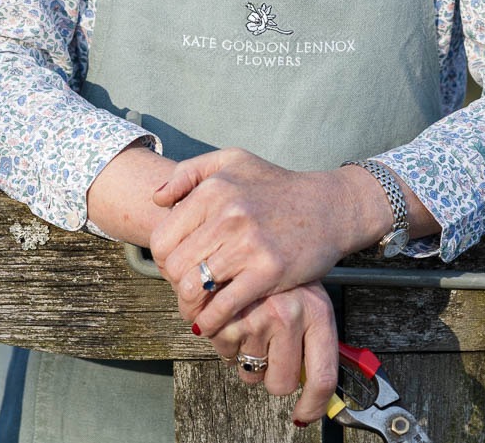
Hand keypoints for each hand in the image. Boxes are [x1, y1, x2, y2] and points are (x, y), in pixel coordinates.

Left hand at [150, 148, 378, 334]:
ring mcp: (248, 244)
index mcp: (214, 189)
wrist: (328, 207)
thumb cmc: (276, 185)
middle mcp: (228, 214)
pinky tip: (211, 323)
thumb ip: (190, 172)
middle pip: (175, 266)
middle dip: (174, 285)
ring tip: (195, 310)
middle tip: (185, 291)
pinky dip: (210, 321)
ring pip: (194, 288)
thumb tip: (157, 200)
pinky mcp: (269, 271)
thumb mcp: (233, 162)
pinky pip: (224, 306)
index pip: (163, 237)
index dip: (162, 260)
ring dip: (189, 307)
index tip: (174, 267)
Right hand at [202, 282, 339, 425]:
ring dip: (247, 357)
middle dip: (273, 377)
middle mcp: (291, 316)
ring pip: (250, 372)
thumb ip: (314, 342)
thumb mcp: (311, 300)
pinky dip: (227, 342)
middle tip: (270, 354)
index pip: (322, 376)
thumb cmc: (284, 275)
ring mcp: (258, 317)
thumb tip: (317, 390)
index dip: (313, 405)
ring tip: (252, 325)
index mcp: (318, 314)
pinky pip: (225, 353)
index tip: (303, 414)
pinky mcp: (228, 317)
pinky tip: (235, 318)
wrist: (257, 236)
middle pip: (282, 383)